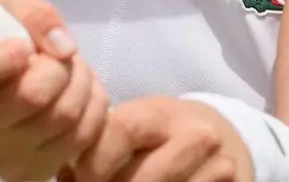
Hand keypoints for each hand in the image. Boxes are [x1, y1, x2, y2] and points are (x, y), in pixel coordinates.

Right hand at [0, 0, 110, 181]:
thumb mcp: (11, 12)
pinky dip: (91, 112)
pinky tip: (79, 98)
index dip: (0, 57)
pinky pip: (79, 140)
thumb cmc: (1, 42)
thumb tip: (63, 49)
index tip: (21, 44)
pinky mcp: (26, 173)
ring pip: (63, 118)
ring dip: (82, 86)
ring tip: (72, 73)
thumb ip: (34, 17)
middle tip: (60, 57)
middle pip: (31, 95)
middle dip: (60, 66)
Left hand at [65, 96, 252, 181]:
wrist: (224, 138)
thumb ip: (104, 143)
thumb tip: (65, 175)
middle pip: (142, 179)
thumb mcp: (137, 126)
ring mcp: (220, 168)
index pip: (121, 131)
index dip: (93, 162)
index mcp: (162, 114)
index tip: (78, 177)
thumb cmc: (163, 135)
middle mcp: (197, 137)